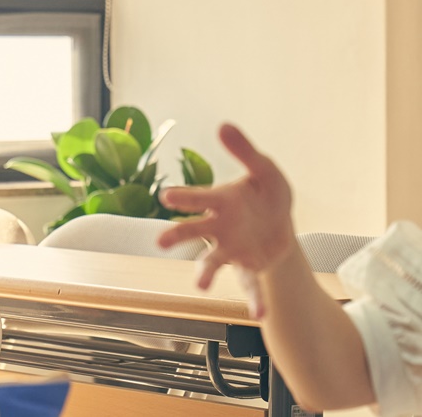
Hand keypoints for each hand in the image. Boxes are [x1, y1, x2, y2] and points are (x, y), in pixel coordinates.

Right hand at [156, 123, 298, 316]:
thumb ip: (245, 150)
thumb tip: (223, 124)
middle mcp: (218, 227)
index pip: (198, 198)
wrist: (280, 222)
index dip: (183, 197)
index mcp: (220, 201)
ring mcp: (231, 249)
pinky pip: (249, 285)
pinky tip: (259, 314)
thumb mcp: (264, 169)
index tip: (166, 196)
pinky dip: (254, 300)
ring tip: (200, 286)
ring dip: (205, 273)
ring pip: (212, 261)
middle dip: (177, 235)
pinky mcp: (248, 267)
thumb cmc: (265, 192)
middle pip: (193, 231)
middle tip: (160, 242)